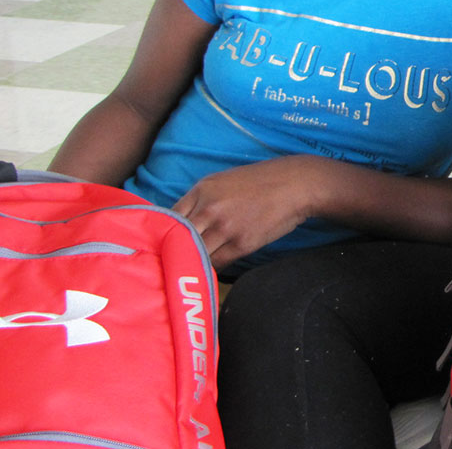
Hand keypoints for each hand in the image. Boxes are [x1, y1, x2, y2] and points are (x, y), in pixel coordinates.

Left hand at [174, 158, 317, 267]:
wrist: (294, 184)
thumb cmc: (259, 182)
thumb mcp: (222, 181)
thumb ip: (199, 199)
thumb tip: (180, 222)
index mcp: (201, 190)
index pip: (167, 218)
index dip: (160, 234)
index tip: (157, 245)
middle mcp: (209, 208)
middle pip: (176, 238)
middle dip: (170, 251)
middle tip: (165, 263)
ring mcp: (225, 227)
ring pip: (195, 253)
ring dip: (190, 262)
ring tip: (185, 270)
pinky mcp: (242, 243)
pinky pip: (217, 262)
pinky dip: (211, 268)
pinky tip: (208, 270)